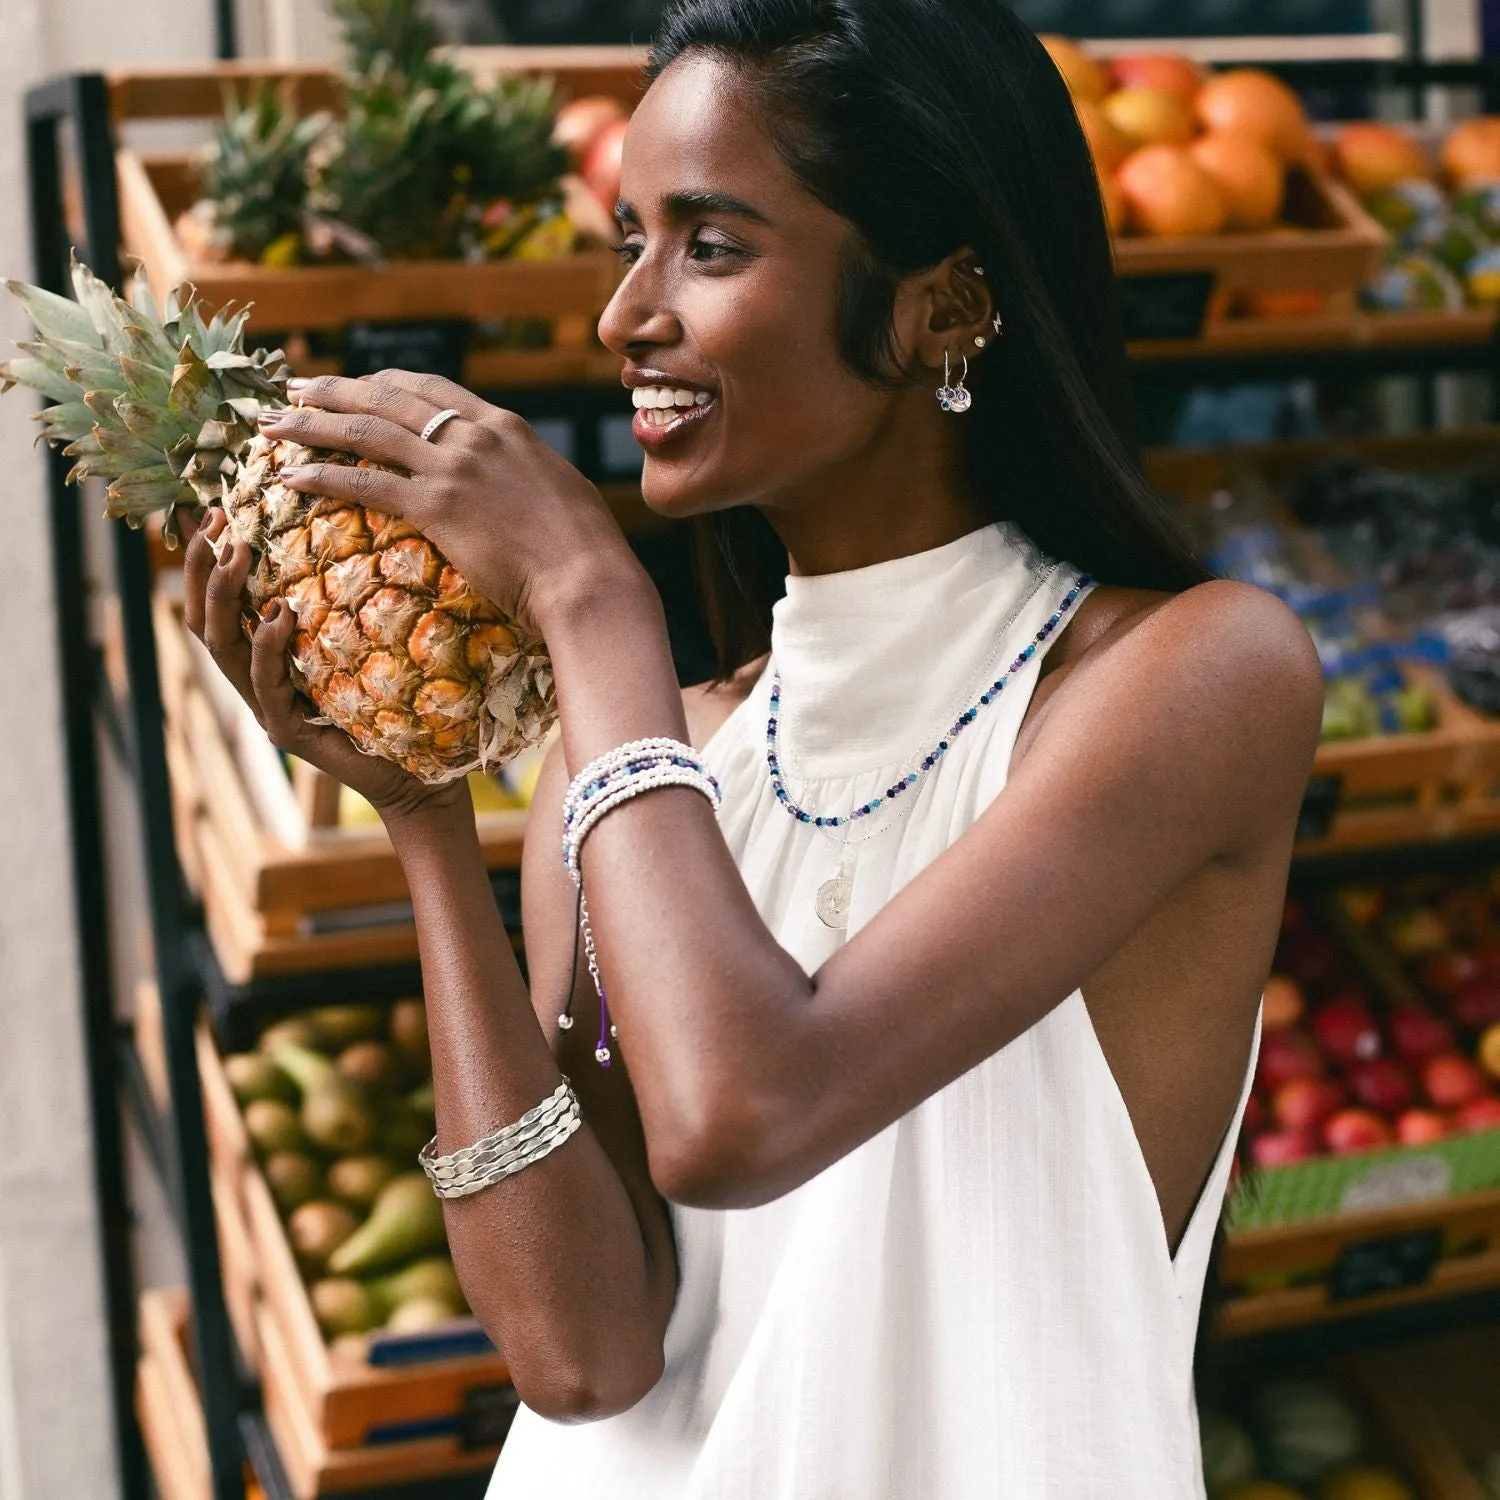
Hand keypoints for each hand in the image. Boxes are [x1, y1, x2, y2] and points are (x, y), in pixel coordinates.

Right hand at [180, 507, 466, 824]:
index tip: (203, 507)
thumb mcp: (360, 642)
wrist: (413, 774)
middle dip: (201, 567)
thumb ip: (340, 604)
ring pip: (223, 647)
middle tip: (212, 519)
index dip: (202, 558)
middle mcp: (256, 680)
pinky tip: (278, 615)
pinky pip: (266, 686)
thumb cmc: (390, 702)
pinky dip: (269, 647)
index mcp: (265, 657)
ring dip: (226, 596)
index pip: (218, 601)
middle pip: (204, 619)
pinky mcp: (289, 732)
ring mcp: (268, 707)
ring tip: (236, 552)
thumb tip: (345, 535)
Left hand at [256, 370, 644, 634]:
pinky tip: (289, 478)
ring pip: (365, 432)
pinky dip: (321, 477)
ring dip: (311, 424)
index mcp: (505, 427)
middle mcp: (475, 435)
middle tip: (294, 387)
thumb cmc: (586, 551)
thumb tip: (516, 485)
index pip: (431, 387)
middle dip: (333, 390)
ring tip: (273, 424)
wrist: (590, 580)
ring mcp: (454, 468)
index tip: (355, 384)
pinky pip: (365, 484)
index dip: (382, 382)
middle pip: (387, 398)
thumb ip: (525, 476)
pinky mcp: (438, 507)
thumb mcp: (557, 493)